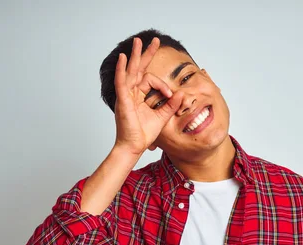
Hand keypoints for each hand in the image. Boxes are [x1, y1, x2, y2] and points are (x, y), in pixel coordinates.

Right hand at [113, 37, 183, 154]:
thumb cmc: (144, 134)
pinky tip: (123, 59)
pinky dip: (121, 70)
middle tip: (153, 40)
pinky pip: (121, 82)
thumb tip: (181, 94)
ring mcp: (126, 95)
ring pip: (130, 71)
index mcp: (139, 96)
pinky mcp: (123, 100)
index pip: (150, 80)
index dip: (162, 85)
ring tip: (138, 42)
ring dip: (135, 56)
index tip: (169, 94)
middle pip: (139, 69)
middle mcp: (131, 93)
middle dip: (146, 54)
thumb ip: (171, 105)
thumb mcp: (162, 116)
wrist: (134, 146)